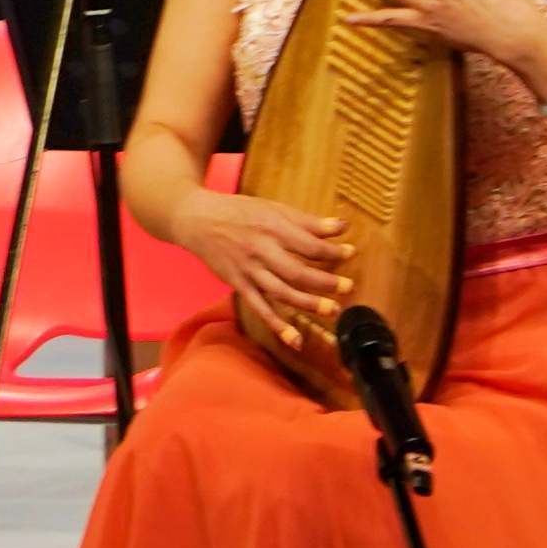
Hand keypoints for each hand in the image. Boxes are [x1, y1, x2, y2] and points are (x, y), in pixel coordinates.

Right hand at [178, 191, 350, 346]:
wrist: (195, 219)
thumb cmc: (237, 211)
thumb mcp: (273, 208)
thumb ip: (307, 221)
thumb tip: (342, 227)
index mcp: (272, 229)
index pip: (309, 245)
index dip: (332, 251)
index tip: (351, 252)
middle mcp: (261, 251)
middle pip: (297, 271)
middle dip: (325, 281)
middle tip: (348, 287)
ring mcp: (248, 271)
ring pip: (280, 292)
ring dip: (307, 303)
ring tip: (331, 310)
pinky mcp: (238, 284)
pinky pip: (259, 308)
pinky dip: (277, 325)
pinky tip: (295, 340)